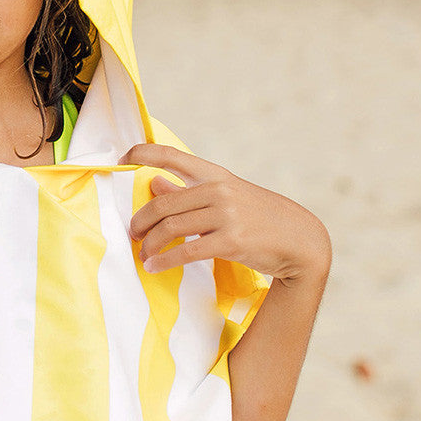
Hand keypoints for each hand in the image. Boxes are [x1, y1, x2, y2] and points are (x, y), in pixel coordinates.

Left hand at [119, 144, 329, 285]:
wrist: (298, 238)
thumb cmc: (257, 217)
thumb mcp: (225, 197)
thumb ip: (188, 190)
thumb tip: (154, 183)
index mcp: (215, 175)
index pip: (172, 155)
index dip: (142, 154)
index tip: (122, 160)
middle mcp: (219, 190)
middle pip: (163, 203)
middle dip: (141, 221)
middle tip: (132, 234)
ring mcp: (226, 215)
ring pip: (171, 228)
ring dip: (150, 244)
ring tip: (143, 255)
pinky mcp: (231, 241)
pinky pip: (186, 251)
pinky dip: (165, 261)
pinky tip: (155, 267)